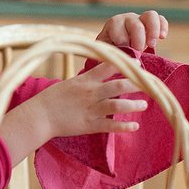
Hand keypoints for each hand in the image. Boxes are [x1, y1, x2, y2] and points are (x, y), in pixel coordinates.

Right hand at [0, 61, 147, 165]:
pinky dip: (124, 126)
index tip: (138, 62)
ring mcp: (91, 109)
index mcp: (85, 80)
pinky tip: (134, 126)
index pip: (109, 66)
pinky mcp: (90, 125)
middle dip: (137, 84)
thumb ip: (87, 80)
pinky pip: (111, 125)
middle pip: (119, 85)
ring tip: (144, 105)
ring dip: (134, 105)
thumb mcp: (69, 83)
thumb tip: (101, 74)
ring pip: (118, 105)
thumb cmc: (51, 99)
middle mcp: (91, 93)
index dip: (126, 63)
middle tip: (148, 84)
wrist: (39, 117)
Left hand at [96, 10, 167, 50]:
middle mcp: (127, 19)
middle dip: (138, 38)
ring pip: (150, 16)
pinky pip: (161, 19)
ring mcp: (141, 19)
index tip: (124, 50)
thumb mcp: (107, 55)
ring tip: (152, 45)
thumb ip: (113, 57)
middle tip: (138, 51)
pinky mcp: (153, 23)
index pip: (117, 25)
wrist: (118, 50)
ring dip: (153, 31)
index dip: (122, 39)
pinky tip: (162, 38)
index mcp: (113, 24)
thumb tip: (130, 61)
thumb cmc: (110, 53)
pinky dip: (163, 27)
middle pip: (135, 23)